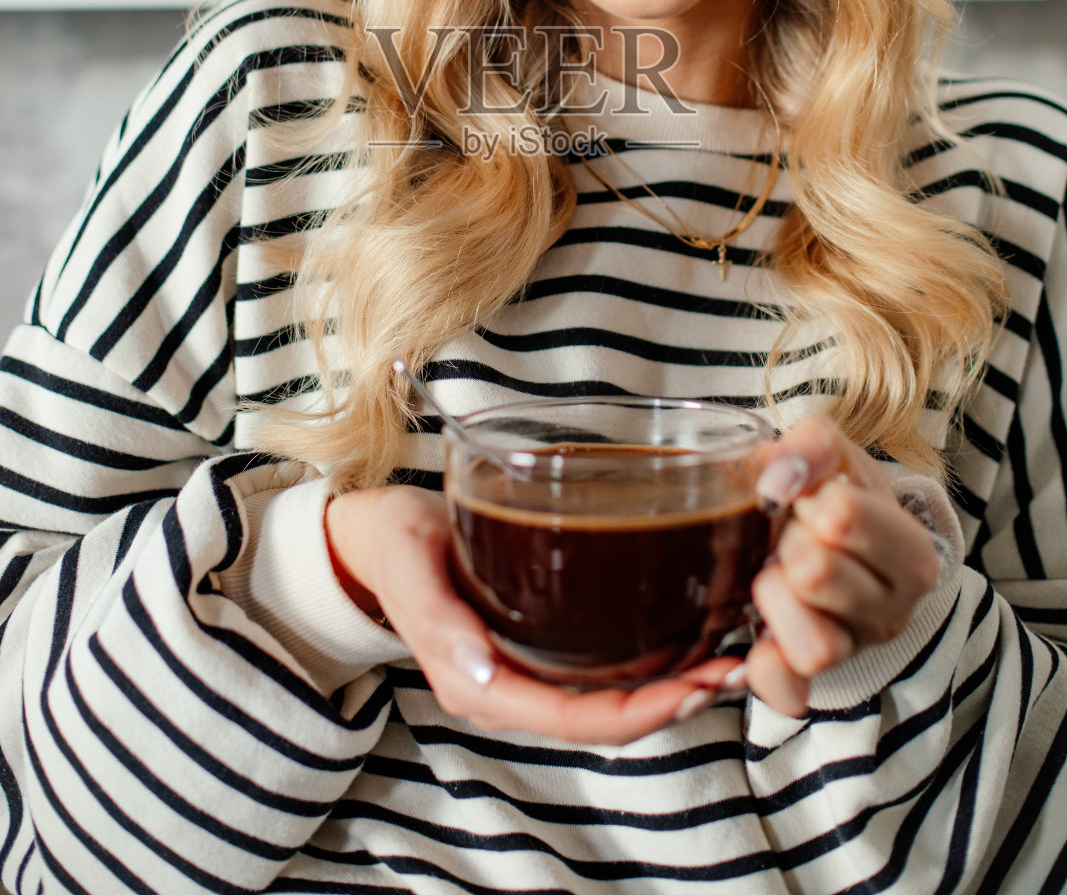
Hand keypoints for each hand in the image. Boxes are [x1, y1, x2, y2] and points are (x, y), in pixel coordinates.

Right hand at [325, 484, 745, 744]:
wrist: (372, 534)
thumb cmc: (395, 541)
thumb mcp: (409, 566)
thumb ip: (436, 619)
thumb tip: (479, 670)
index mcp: (477, 683)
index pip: (575, 720)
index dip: (642, 713)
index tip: (699, 686)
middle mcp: (507, 689)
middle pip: (604, 717)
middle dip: (675, 701)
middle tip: (738, 667)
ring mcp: (522, 671)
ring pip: (608, 698)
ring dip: (671, 684)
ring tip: (730, 654)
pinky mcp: (534, 645)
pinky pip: (598, 671)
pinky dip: (648, 660)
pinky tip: (686, 632)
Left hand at [740, 416, 940, 715]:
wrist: (838, 540)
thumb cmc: (837, 495)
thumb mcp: (835, 455)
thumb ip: (813, 446)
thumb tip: (777, 480)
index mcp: (909, 552)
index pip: (843, 518)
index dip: (811, 499)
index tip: (812, 499)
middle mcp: (892, 612)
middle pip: (818, 575)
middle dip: (789, 542)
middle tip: (791, 535)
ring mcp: (853, 651)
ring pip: (812, 644)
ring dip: (775, 598)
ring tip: (775, 574)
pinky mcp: (810, 682)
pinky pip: (786, 693)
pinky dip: (765, 668)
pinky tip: (758, 633)